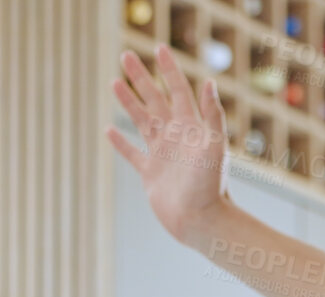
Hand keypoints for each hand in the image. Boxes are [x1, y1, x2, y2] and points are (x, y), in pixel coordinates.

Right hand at [108, 46, 229, 244]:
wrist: (202, 220)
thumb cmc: (211, 185)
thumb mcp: (215, 146)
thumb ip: (212, 115)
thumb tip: (210, 82)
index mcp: (190, 127)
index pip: (177, 90)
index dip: (168, 69)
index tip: (158, 48)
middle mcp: (175, 136)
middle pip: (154, 99)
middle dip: (141, 77)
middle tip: (126, 55)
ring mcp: (161, 154)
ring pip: (141, 121)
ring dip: (128, 101)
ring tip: (114, 82)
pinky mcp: (150, 174)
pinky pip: (132, 154)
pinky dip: (120, 143)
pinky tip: (109, 130)